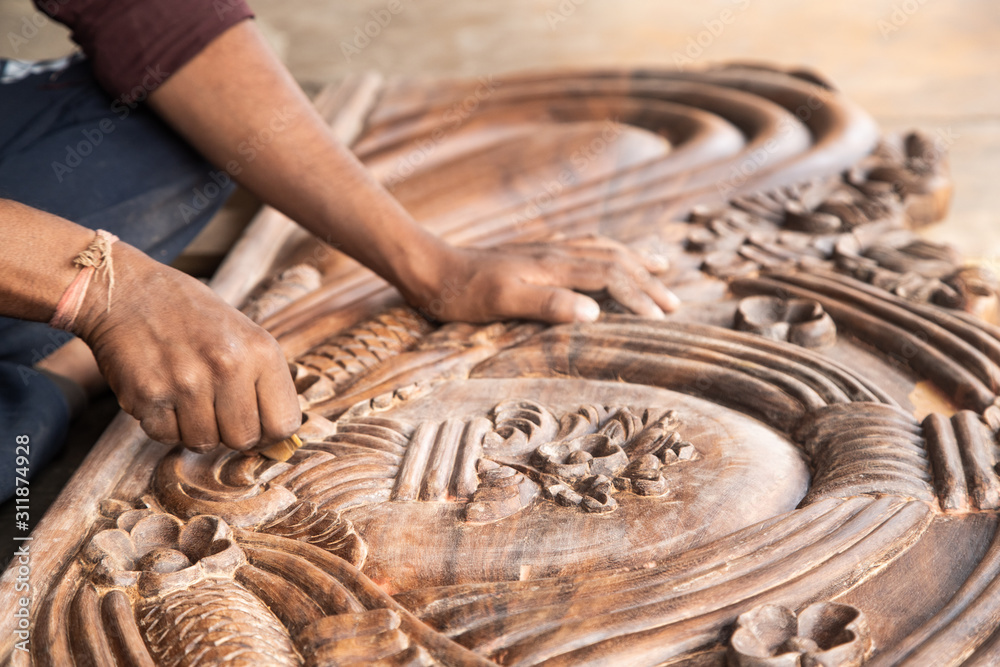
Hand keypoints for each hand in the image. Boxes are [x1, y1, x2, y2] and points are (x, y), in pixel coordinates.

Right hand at [74, 243, 300, 452]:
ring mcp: (186, 382)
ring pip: (204, 443)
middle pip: (243, 440)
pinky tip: (163, 392)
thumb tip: (279, 443)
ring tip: (186, 393)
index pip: (284, 424)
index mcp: (261, 351)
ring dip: (194, 427)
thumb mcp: (245, 335)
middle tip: (214, 406)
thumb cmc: (193, 317)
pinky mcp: (148, 395)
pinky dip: (164, 424)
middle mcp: (227, 366)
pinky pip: (166, 436)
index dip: (269, 432)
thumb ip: (265, 384)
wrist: (128, 291)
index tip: (254, 422)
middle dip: (229, 431)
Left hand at [410, 235, 679, 322]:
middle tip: (675, 303)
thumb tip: (595, 313)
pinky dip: (606, 251)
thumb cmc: (461, 293)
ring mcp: (544, 251)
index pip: (611, 276)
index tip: (663, 317)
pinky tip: (604, 254)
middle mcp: (555, 253)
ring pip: (602, 249)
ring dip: (634, 259)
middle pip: (614, 259)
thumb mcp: (501, 302)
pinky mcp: (532, 254)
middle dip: (647, 280)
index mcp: (553, 266)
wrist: (428, 267)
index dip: (640, 295)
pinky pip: (583, 247)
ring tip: (660, 265)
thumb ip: (547, 304)